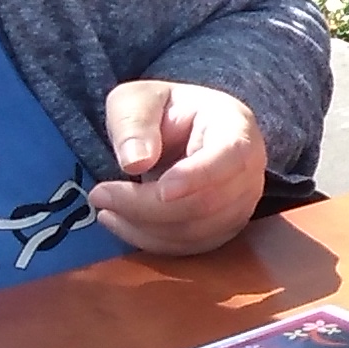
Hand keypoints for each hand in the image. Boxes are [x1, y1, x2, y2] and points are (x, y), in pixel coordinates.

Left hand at [90, 79, 267, 254]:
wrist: (183, 132)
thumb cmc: (164, 111)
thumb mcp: (138, 100)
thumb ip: (134, 123)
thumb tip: (135, 163)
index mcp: (236, 127)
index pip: (228, 157)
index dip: (196, 177)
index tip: (157, 188)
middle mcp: (249, 171)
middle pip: (207, 203)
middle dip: (147, 206)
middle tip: (99, 194)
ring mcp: (241, 205)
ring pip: (196, 231)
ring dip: (144, 226)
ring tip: (105, 205)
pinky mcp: (224, 230)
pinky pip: (189, 247)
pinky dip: (150, 240)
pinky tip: (121, 222)